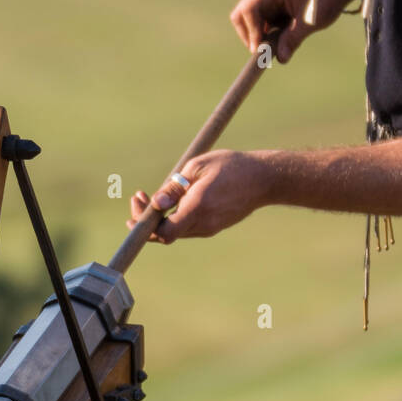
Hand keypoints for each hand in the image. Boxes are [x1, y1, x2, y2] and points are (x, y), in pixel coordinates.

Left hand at [127, 150, 273, 243]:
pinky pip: (188, 227)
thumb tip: (156, 202)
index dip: (145, 223)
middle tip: (139, 197)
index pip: (164, 232)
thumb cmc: (231, 166)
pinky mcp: (214, 227)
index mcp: (198, 208)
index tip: (138, 202)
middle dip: (147, 218)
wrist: (263, 180)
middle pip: (165, 234)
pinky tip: (173, 201)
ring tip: (153, 196)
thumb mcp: (198, 167)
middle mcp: (203, 224)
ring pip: (176, 231)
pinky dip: (175, 218)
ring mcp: (209, 228)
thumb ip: (174, 186)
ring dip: (160, 218)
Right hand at [230, 0, 350, 64]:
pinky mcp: (268, 8)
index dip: (251, 32)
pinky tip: (279, 40)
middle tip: (263, 51)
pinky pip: (257, 25)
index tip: (259, 50)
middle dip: (248, 36)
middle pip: (241, 15)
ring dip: (257, 37)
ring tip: (275, 46)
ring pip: (247, 22)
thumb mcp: (310, 21)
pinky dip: (264, 36)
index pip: (248, 9)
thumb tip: (280, 58)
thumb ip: (293, 38)